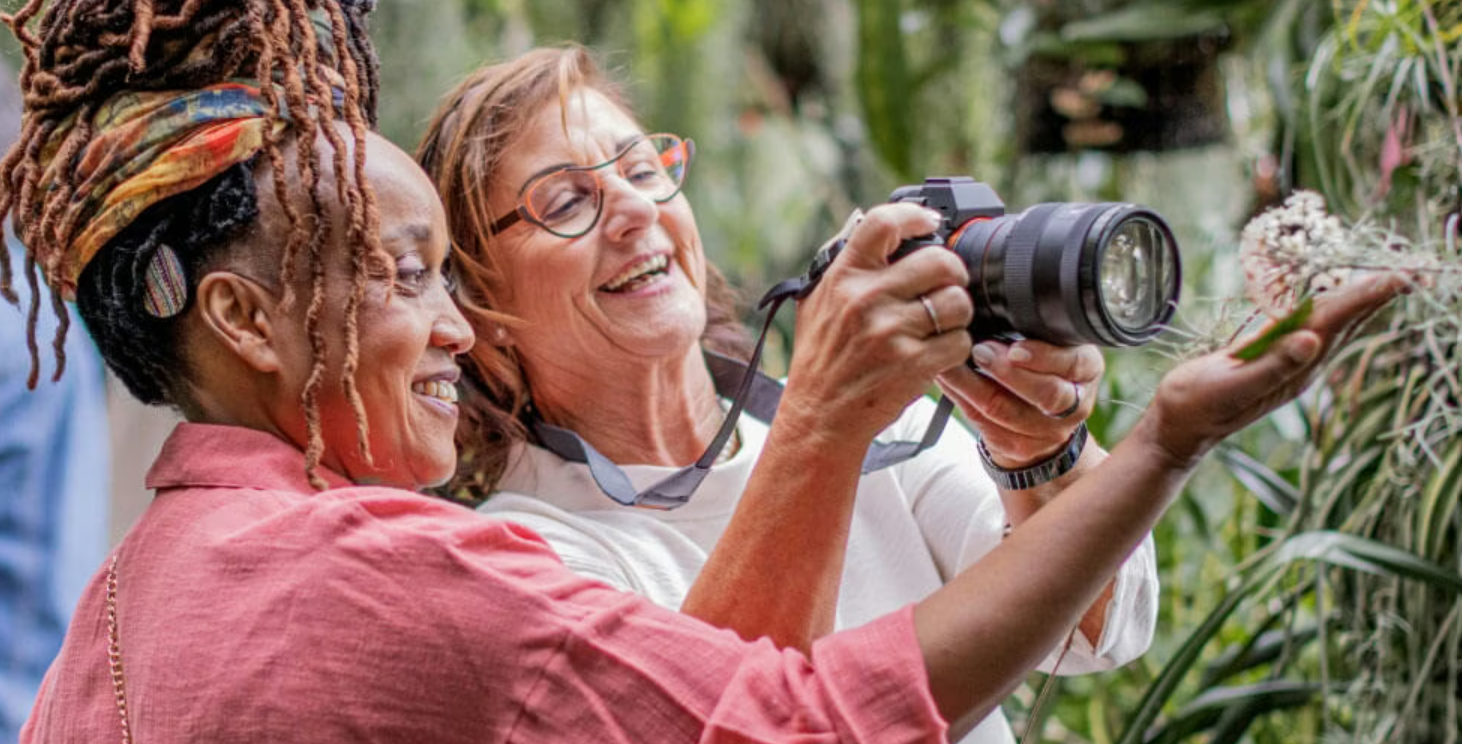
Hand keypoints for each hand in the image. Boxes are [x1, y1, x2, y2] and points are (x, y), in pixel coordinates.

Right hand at [781, 203, 974, 441]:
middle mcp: (866, 299)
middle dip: (952, 273)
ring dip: (958, 313)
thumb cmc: (820, 358)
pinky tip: (936, 352)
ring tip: (940, 323)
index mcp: (843, 277)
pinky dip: (956, 348)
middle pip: (939, 261)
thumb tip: (865, 219)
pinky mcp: (913, 364)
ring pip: (957, 301)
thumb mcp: (816, 301)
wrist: (819, 415)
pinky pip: (960, 341)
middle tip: (947, 284)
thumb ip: (842, 260)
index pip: (883, 222)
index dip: (915, 215)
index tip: (930, 222)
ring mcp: (891, 332)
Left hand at [935, 340, 1103, 467]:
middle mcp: (1074, 403)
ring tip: (952, 365)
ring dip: (974, 386)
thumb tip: (993, 303)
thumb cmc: (1042, 367)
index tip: (1015, 348)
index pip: (1073, 363)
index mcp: (1086, 369)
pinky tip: (947, 381)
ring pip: (1008, 413)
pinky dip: (962, 400)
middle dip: (1008, 373)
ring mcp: (1048, 431)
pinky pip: (986, 425)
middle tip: (980, 351)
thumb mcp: (1053, 344)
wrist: (1042, 422)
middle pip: (1046, 394)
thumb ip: (1037, 329)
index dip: (1043, 357)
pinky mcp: (1019, 447)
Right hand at [1138, 272, 1406, 467]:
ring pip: (1333, 326)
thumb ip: (1272, 365)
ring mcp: (1288, 362)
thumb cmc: (1198, 405)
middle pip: (1346, 323)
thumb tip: (1311, 339)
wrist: (1179, 426)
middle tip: (1410, 270)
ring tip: (1385, 281)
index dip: (1366, 296)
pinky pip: (1311, 327)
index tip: (1398, 274)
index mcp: (1295, 368)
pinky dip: (1330, 309)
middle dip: (1376, 296)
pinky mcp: (1273, 357)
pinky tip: (1333, 301)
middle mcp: (1300, 364)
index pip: (1337, 322)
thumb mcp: (1232, 384)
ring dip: (1359, 302)